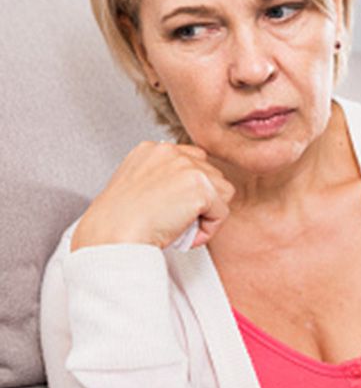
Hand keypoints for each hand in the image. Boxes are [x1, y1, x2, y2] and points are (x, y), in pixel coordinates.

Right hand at [72, 141, 234, 250]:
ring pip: (222, 193)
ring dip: (207, 215)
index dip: (190, 190)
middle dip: (202, 202)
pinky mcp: (200, 187)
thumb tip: (187, 191)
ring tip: (180, 228)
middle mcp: (170, 151)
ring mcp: (186, 166)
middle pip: (212, 175)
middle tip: (177, 222)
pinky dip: (209, 231)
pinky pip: (222, 213)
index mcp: (151, 149)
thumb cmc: (118, 224)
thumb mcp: (137, 189)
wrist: (111, 237)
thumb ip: (162, 180)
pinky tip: (184, 236)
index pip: (193, 161)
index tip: (173, 208)